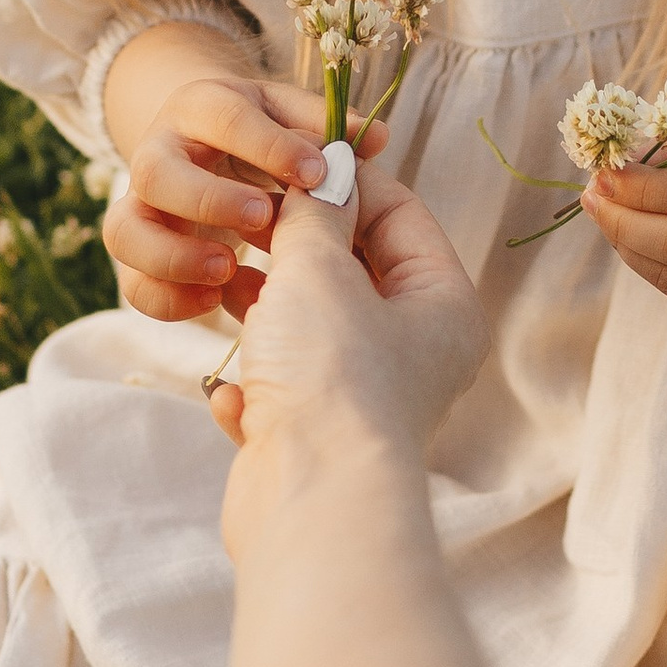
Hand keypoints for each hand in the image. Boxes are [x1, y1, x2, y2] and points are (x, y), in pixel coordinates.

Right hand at [101, 59, 388, 323]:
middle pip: (154, 171)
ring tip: (230, 271)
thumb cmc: (270, 140)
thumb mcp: (296, 122)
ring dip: (175, 254)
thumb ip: (328, 135)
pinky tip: (218, 302)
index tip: (317, 174)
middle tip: (264, 219)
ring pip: (124, 231)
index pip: (228, 118)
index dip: (271, 146)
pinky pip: (133, 285)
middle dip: (211, 200)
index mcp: (205, 108)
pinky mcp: (141, 260)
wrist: (213, 159)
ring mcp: (144, 209)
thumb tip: (375, 137)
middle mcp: (161, 153)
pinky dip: (169, 298)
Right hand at [212, 162, 487, 518]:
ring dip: (262, 314)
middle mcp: (415, 352)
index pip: (400, 216)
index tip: (288, 162)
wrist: (312, 504)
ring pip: (308, 331)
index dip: (343, 182)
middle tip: (244, 221)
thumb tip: (325, 171)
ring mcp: (365, 398)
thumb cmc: (332, 379)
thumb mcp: (318, 272)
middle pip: (353, 272)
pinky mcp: (319, 440)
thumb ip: (315, 216)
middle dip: (293, 249)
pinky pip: (281, 393)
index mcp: (443, 306)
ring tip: (223, 291)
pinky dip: (254, 388)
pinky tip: (235, 396)